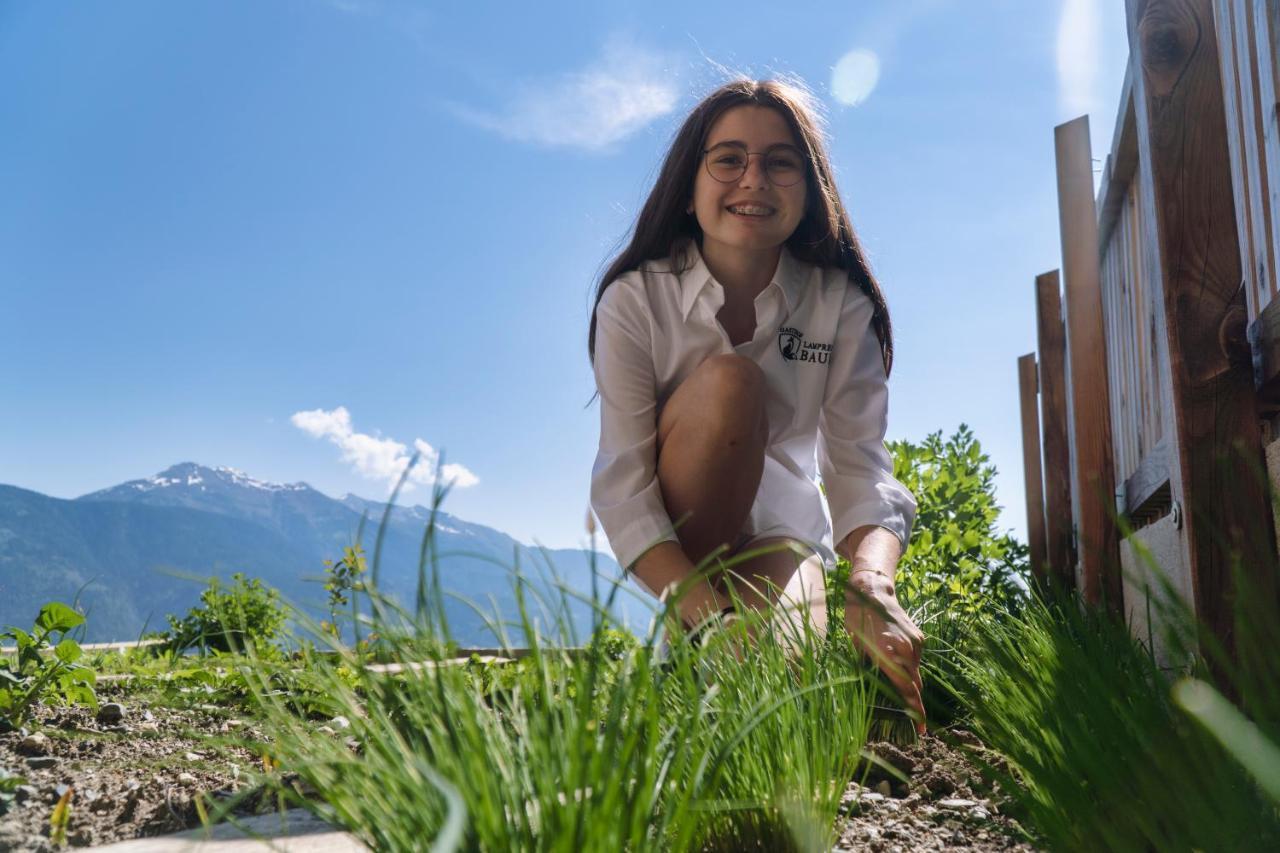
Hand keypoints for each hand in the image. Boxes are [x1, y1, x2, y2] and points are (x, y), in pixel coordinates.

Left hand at [844, 570, 926, 734]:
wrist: (872, 592)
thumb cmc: (857, 620)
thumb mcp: (856, 648)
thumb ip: (869, 670)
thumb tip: (875, 691)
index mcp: (887, 654)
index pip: (906, 689)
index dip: (915, 710)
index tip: (921, 729)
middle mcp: (905, 650)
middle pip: (915, 684)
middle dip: (913, 700)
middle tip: (911, 718)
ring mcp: (915, 643)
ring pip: (915, 672)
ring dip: (909, 679)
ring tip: (893, 675)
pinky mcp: (919, 638)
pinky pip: (916, 659)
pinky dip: (909, 664)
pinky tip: (895, 657)